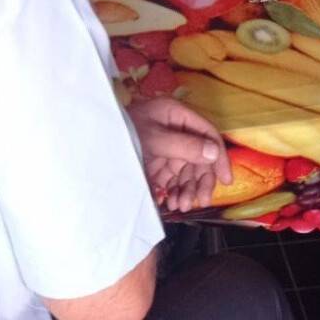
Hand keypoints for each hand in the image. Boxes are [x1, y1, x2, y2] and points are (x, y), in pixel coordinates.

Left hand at [129, 97, 231, 212]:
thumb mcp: (154, 138)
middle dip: (200, 180)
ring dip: (188, 190)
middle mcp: (174, 130)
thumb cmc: (123, 133)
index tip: (226, 179)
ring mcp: (165, 148)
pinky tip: (172, 204)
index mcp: (176, 115)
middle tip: (199, 201)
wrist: (94, 145)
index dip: (219, 156)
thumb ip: (184, 145)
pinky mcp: (156, 164)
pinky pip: (173, 180)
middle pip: (199, 156)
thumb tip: (213, 152)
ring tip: (181, 205)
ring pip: (187, 172)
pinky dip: (175, 192)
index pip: (207, 133)